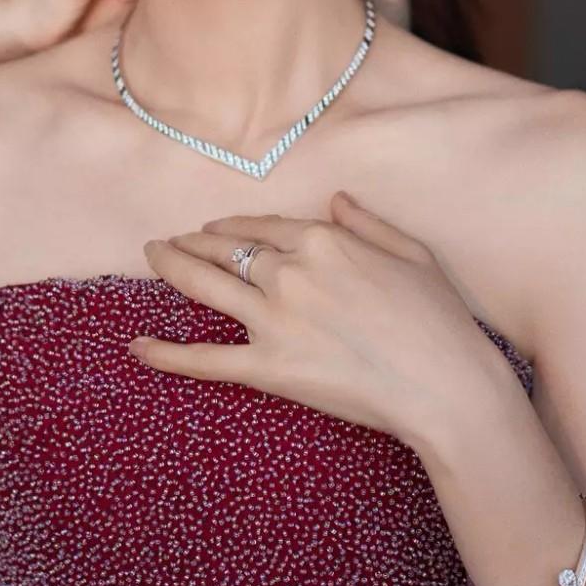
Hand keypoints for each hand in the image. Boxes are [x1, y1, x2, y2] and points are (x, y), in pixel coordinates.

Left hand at [133, 192, 504, 455]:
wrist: (447, 386)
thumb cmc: (440, 320)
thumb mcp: (411, 253)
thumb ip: (367, 223)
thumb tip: (335, 199)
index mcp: (324, 240)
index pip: (264, 225)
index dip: (234, 225)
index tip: (214, 226)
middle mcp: (290, 271)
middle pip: (227, 249)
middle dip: (193, 241)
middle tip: (167, 240)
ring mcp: (275, 320)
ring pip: (207, 286)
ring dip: (172, 267)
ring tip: (151, 257)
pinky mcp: (269, 368)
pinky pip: (207, 358)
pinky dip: (168, 353)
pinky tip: (138, 346)